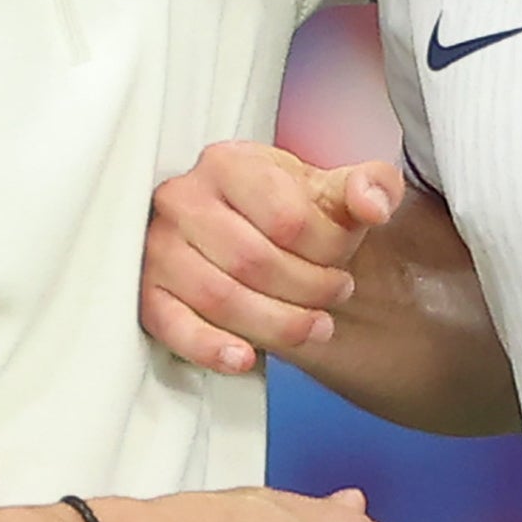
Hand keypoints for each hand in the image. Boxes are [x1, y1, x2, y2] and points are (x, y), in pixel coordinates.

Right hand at [143, 141, 405, 375]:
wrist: (249, 236)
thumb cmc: (288, 213)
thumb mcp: (332, 192)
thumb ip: (369, 186)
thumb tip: (374, 203)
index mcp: (228, 163)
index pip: (286, 217)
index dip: (329, 249)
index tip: (345, 257)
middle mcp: (182, 198)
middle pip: (254, 261)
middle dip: (309, 289)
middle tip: (337, 294)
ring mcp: (158, 248)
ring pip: (220, 298)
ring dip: (278, 325)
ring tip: (315, 327)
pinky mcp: (147, 292)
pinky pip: (172, 327)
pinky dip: (211, 347)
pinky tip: (246, 358)